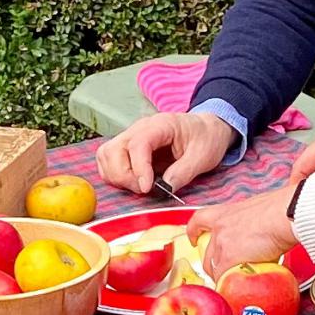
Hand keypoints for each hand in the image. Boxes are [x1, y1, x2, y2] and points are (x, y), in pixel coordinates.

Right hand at [95, 112, 234, 194]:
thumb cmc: (206, 138)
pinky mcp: (127, 148)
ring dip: (117, 176)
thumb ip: (184, 172)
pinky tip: (133, 183)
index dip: (139, 168)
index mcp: (161, 125)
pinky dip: (114, 175)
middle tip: (145, 189)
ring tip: (140, 186)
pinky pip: (108, 161)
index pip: (138, 144)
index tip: (146, 188)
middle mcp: (140, 128)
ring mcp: (131, 137)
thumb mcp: (204, 156)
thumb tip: (165, 188)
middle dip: (125, 176)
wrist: (208, 129)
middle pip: (114, 150)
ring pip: (106, 155)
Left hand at [196, 186, 297, 279]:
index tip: (194, 237)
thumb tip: (261, 227)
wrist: (283, 215)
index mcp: (225, 213)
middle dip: (213, 263)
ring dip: (222, 275)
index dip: (194, 231)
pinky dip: (229, 283)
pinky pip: (223, 277)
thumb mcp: (258, 208)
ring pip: (214, 268)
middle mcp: (219, 228)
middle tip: (225, 268)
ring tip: (235, 280)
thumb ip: (251, 220)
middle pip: (207, 253)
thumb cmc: (279, 209)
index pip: (199, 221)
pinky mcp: (229, 259)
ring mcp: (222, 245)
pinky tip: (237, 286)